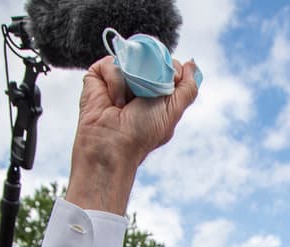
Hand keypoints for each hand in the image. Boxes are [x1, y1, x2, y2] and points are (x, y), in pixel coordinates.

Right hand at [67, 56, 200, 213]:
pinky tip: (113, 102)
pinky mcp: (98, 76)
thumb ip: (188, 88)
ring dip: (131, 83)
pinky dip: (115, 83)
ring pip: (131, 59)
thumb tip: (191, 64)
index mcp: (158, 91)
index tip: (163, 92)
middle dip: (151, 75)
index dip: (171, 73)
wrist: (112, 145)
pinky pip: (111, 64)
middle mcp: (138, 82)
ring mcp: (118, 78)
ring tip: (126, 105)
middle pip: (152, 58)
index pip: (170, 65)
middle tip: (146, 97)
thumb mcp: (173, 110)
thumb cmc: (143, 132)